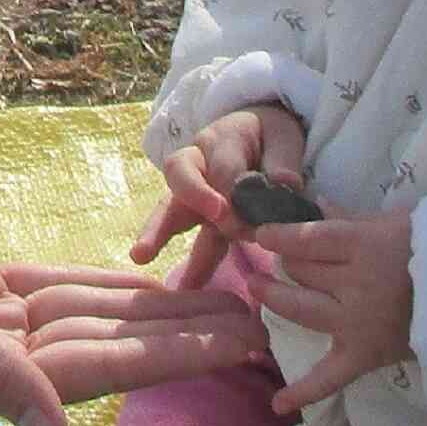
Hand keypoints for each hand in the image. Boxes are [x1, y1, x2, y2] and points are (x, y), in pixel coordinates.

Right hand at [0, 262, 268, 401]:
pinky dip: (112, 288)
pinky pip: (65, 290)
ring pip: (99, 315)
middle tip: (257, 324)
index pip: (107, 366)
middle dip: (188, 333)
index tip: (240, 345)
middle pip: (117, 344)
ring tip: (226, 301)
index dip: (178, 354)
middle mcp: (10, 368)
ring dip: (161, 307)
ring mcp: (2, 330)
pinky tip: (157, 288)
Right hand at [133, 103, 308, 290]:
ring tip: (141, 256)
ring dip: (158, 232)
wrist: (262, 136)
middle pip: (181, 175)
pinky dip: (190, 263)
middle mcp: (200, 162)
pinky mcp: (200, 216)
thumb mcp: (284, 137)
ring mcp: (195, 191)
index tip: (249, 219)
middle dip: (192, 197)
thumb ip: (284, 160)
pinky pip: (190, 237)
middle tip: (213, 217)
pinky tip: (186, 289)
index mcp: (223, 138)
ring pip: (172, 207)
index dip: (236, 192)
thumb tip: (284, 184)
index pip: (225, 167)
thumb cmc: (272, 136)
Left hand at [250, 211, 417, 420]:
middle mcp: (356, 284)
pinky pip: (330, 377)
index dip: (280, 236)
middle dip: (289, 262)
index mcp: (365, 246)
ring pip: (301, 308)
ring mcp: (357, 323)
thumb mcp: (394, 223)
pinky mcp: (365, 355)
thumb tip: (316, 205)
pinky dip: (304, 391)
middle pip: (302, 271)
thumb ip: (352, 218)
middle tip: (284, 258)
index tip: (262, 234)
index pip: (308, 239)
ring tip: (258, 288)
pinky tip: (277, 405)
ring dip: (275, 298)